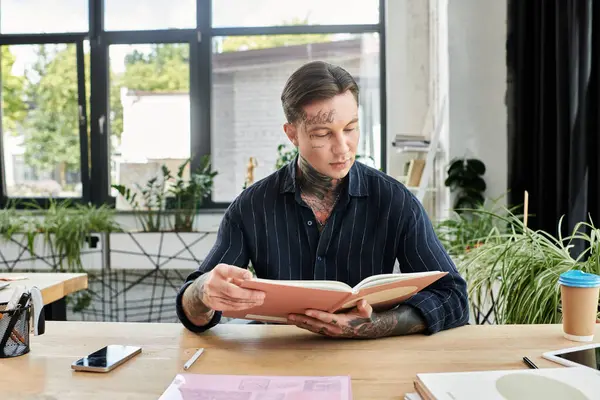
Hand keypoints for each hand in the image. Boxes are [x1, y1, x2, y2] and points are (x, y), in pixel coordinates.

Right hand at [198, 264, 265, 311]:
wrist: (202, 288)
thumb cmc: (220, 278)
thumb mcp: (227, 272)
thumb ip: (238, 275)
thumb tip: (253, 282)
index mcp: (218, 271)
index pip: (230, 271)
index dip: (240, 274)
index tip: (250, 277)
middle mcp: (213, 283)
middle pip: (233, 291)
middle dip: (249, 294)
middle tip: (261, 295)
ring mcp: (212, 296)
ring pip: (234, 301)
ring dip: (249, 302)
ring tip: (259, 300)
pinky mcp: (214, 305)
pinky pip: (231, 307)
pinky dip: (243, 306)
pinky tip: (251, 304)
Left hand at [288, 301, 426, 338]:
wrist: (366, 329)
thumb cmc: (364, 317)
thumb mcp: (368, 311)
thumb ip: (365, 308)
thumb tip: (362, 303)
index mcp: (342, 322)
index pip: (327, 318)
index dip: (317, 314)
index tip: (307, 310)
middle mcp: (334, 329)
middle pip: (315, 323)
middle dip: (302, 319)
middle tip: (290, 314)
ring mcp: (330, 331)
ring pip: (312, 327)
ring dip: (300, 323)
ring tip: (289, 317)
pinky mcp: (327, 332)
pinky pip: (314, 329)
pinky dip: (304, 325)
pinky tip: (296, 322)